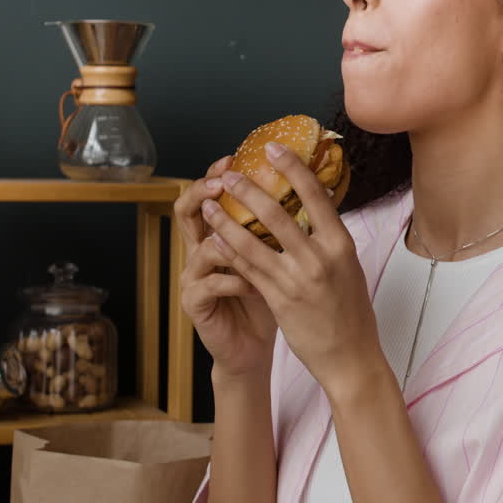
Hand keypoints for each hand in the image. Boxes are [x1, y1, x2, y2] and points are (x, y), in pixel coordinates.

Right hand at [175, 155, 277, 378]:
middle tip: (226, 182)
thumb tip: (314, 187)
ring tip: (250, 234)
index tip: (235, 157)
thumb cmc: (269, 298)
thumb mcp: (277, 257)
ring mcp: (194, 276)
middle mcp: (201, 250)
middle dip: (206, 192)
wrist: (253, 345)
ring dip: (228, 239)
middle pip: (188, 211)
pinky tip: (256, 283)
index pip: (209, 195)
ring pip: (201, 247)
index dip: (215, 174)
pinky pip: (212, 284)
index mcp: (220, 234)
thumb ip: (280, 227)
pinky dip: (236, 280)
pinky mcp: (195, 303)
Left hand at [202, 141, 383, 399]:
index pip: (315, 196)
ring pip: (252, 241)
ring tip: (209, 204)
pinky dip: (229, 250)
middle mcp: (320, 258)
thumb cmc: (351, 312)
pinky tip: (214, 239)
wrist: (351, 356)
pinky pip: (247, 269)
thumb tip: (313, 211)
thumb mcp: (348, 268)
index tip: (274, 149)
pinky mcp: (278, 300)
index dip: (293, 169)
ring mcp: (297, 280)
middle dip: (247, 190)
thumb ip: (329, 241)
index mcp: (341, 245)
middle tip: (229, 175)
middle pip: (277, 213)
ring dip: (226, 219)